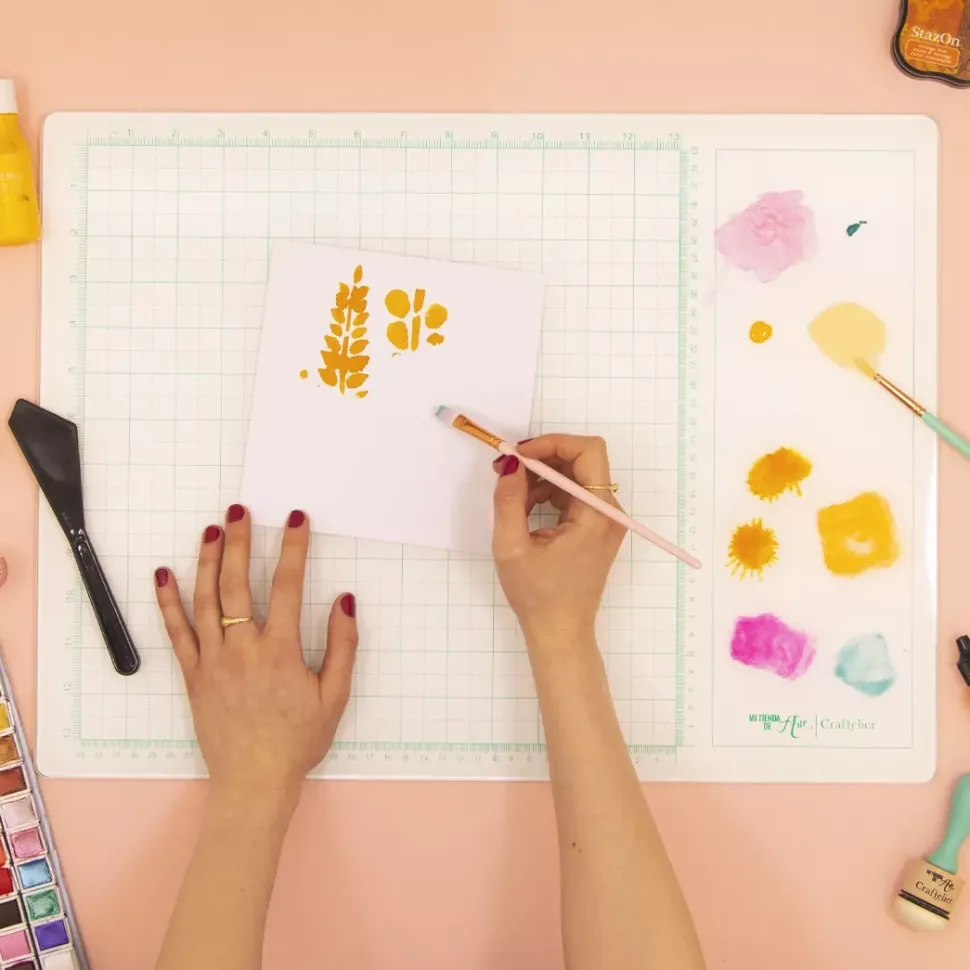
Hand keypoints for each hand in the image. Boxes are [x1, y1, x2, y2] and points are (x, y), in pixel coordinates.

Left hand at [153, 506, 357, 808]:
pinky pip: (177, 634)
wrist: (254, 783)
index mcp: (281, 652)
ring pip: (206, 601)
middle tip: (240, 510)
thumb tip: (345, 601)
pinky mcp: (192, 677)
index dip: (293, 548)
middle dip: (241, 542)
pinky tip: (165, 576)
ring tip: (211, 530)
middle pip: (239, 584)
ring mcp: (213, 662)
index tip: (296, 520)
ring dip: (208, 561)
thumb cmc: (298, 742)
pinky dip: (169, 603)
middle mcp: (243, 650)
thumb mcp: (335, 697)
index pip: (290, 586)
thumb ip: (343, 646)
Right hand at [491, 435, 624, 645]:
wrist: (559, 632)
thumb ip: (508, 500)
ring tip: (512, 494)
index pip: (587, 451)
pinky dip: (548, 491)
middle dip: (542, 457)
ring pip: (575, 475)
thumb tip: (511, 463)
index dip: (552, 443)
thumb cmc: (538, 596)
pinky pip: (573, 493)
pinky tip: (524, 507)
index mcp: (597, 515)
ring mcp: (604, 520)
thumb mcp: (511, 547)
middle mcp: (609, 512)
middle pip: (582, 460)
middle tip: (507, 468)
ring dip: (542, 475)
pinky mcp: (595, 527)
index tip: (519, 455)